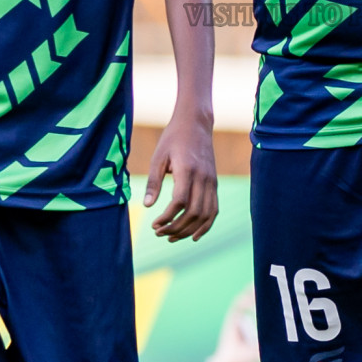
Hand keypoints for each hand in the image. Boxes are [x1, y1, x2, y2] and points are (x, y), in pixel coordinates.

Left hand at [145, 112, 218, 241]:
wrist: (196, 123)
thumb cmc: (173, 138)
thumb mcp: (158, 157)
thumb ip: (153, 182)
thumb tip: (147, 206)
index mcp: (187, 169)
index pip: (180, 201)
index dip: (167, 217)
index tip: (154, 224)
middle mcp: (203, 177)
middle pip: (194, 212)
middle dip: (176, 228)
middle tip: (159, 233)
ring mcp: (211, 181)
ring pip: (206, 215)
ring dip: (189, 230)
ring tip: (172, 238)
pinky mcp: (214, 183)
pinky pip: (214, 209)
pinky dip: (205, 225)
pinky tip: (193, 236)